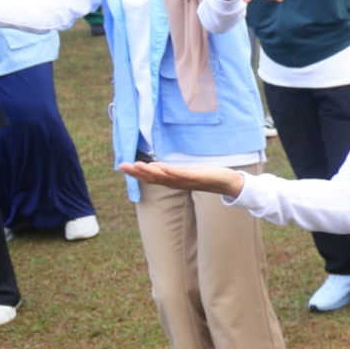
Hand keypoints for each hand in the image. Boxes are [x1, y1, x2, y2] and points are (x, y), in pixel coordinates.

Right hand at [115, 161, 244, 197]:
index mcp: (173, 180)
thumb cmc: (206, 176)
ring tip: (136, 165)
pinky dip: (170, 171)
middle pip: (153, 178)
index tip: (122, 166)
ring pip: (164, 177)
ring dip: (150, 171)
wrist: (227, 183)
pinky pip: (181, 174)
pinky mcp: (197, 177)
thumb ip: (169, 170)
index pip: (151, 177)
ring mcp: (186, 180)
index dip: (136, 173)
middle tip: (122, 165)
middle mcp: (176, 182)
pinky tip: (161, 167)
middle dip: (137, 172)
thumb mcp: (185, 172)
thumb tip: (153, 166)